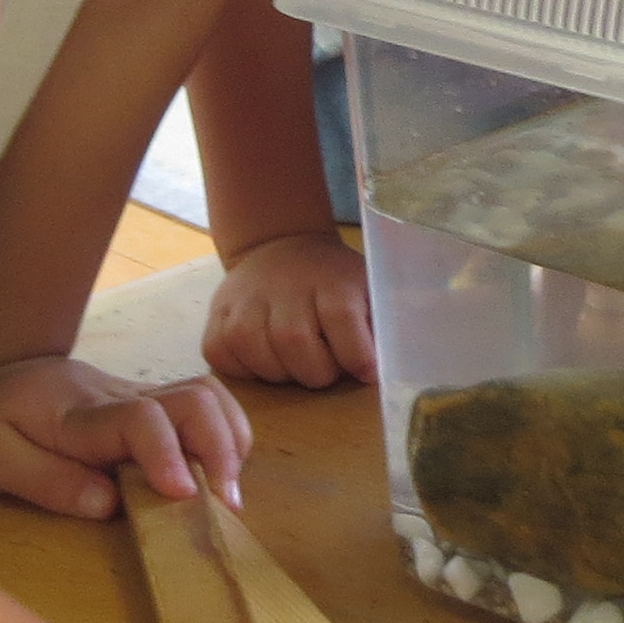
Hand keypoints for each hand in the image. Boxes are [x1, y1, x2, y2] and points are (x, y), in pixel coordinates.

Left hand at [0, 352, 249, 520]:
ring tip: (226, 496)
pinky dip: (225, 438)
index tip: (183, 495)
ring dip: (230, 443)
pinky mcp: (152, 405)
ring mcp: (141, 397)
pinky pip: (205, 408)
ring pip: (209, 397)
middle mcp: (120, 399)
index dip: (167, 453)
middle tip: (224, 507)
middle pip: (194, 399)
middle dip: (221, 450)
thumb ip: (45, 481)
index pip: (138, 418)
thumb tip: (108, 504)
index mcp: (77, 416)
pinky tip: (217, 477)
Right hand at [203, 231, 374, 389]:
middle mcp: (285, 287)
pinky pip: (224, 358)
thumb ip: (386, 321)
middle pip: (296, 344)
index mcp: (331, 281)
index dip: (356, 356)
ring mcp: (245, 301)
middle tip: (324, 367)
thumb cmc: (332, 282)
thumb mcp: (368, 287)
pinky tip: (264, 357)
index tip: (365, 371)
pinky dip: (245, 370)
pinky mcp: (217, 317)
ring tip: (294, 362)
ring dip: (282, 374)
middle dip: (317, 372)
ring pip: (259, 356)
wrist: (279, 248)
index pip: (342, 321)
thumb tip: (406, 357)